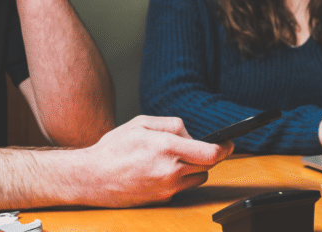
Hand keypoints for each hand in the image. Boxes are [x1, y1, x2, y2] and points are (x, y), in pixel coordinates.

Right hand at [73, 115, 232, 206]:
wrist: (91, 177)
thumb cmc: (114, 148)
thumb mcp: (142, 122)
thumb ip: (172, 124)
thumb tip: (191, 133)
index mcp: (166, 147)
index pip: (210, 152)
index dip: (225, 147)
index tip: (229, 142)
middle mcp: (169, 170)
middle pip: (208, 165)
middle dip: (209, 154)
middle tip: (199, 146)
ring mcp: (166, 188)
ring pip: (198, 177)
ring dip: (195, 167)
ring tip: (176, 157)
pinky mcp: (162, 199)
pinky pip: (183, 187)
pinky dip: (181, 177)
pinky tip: (165, 169)